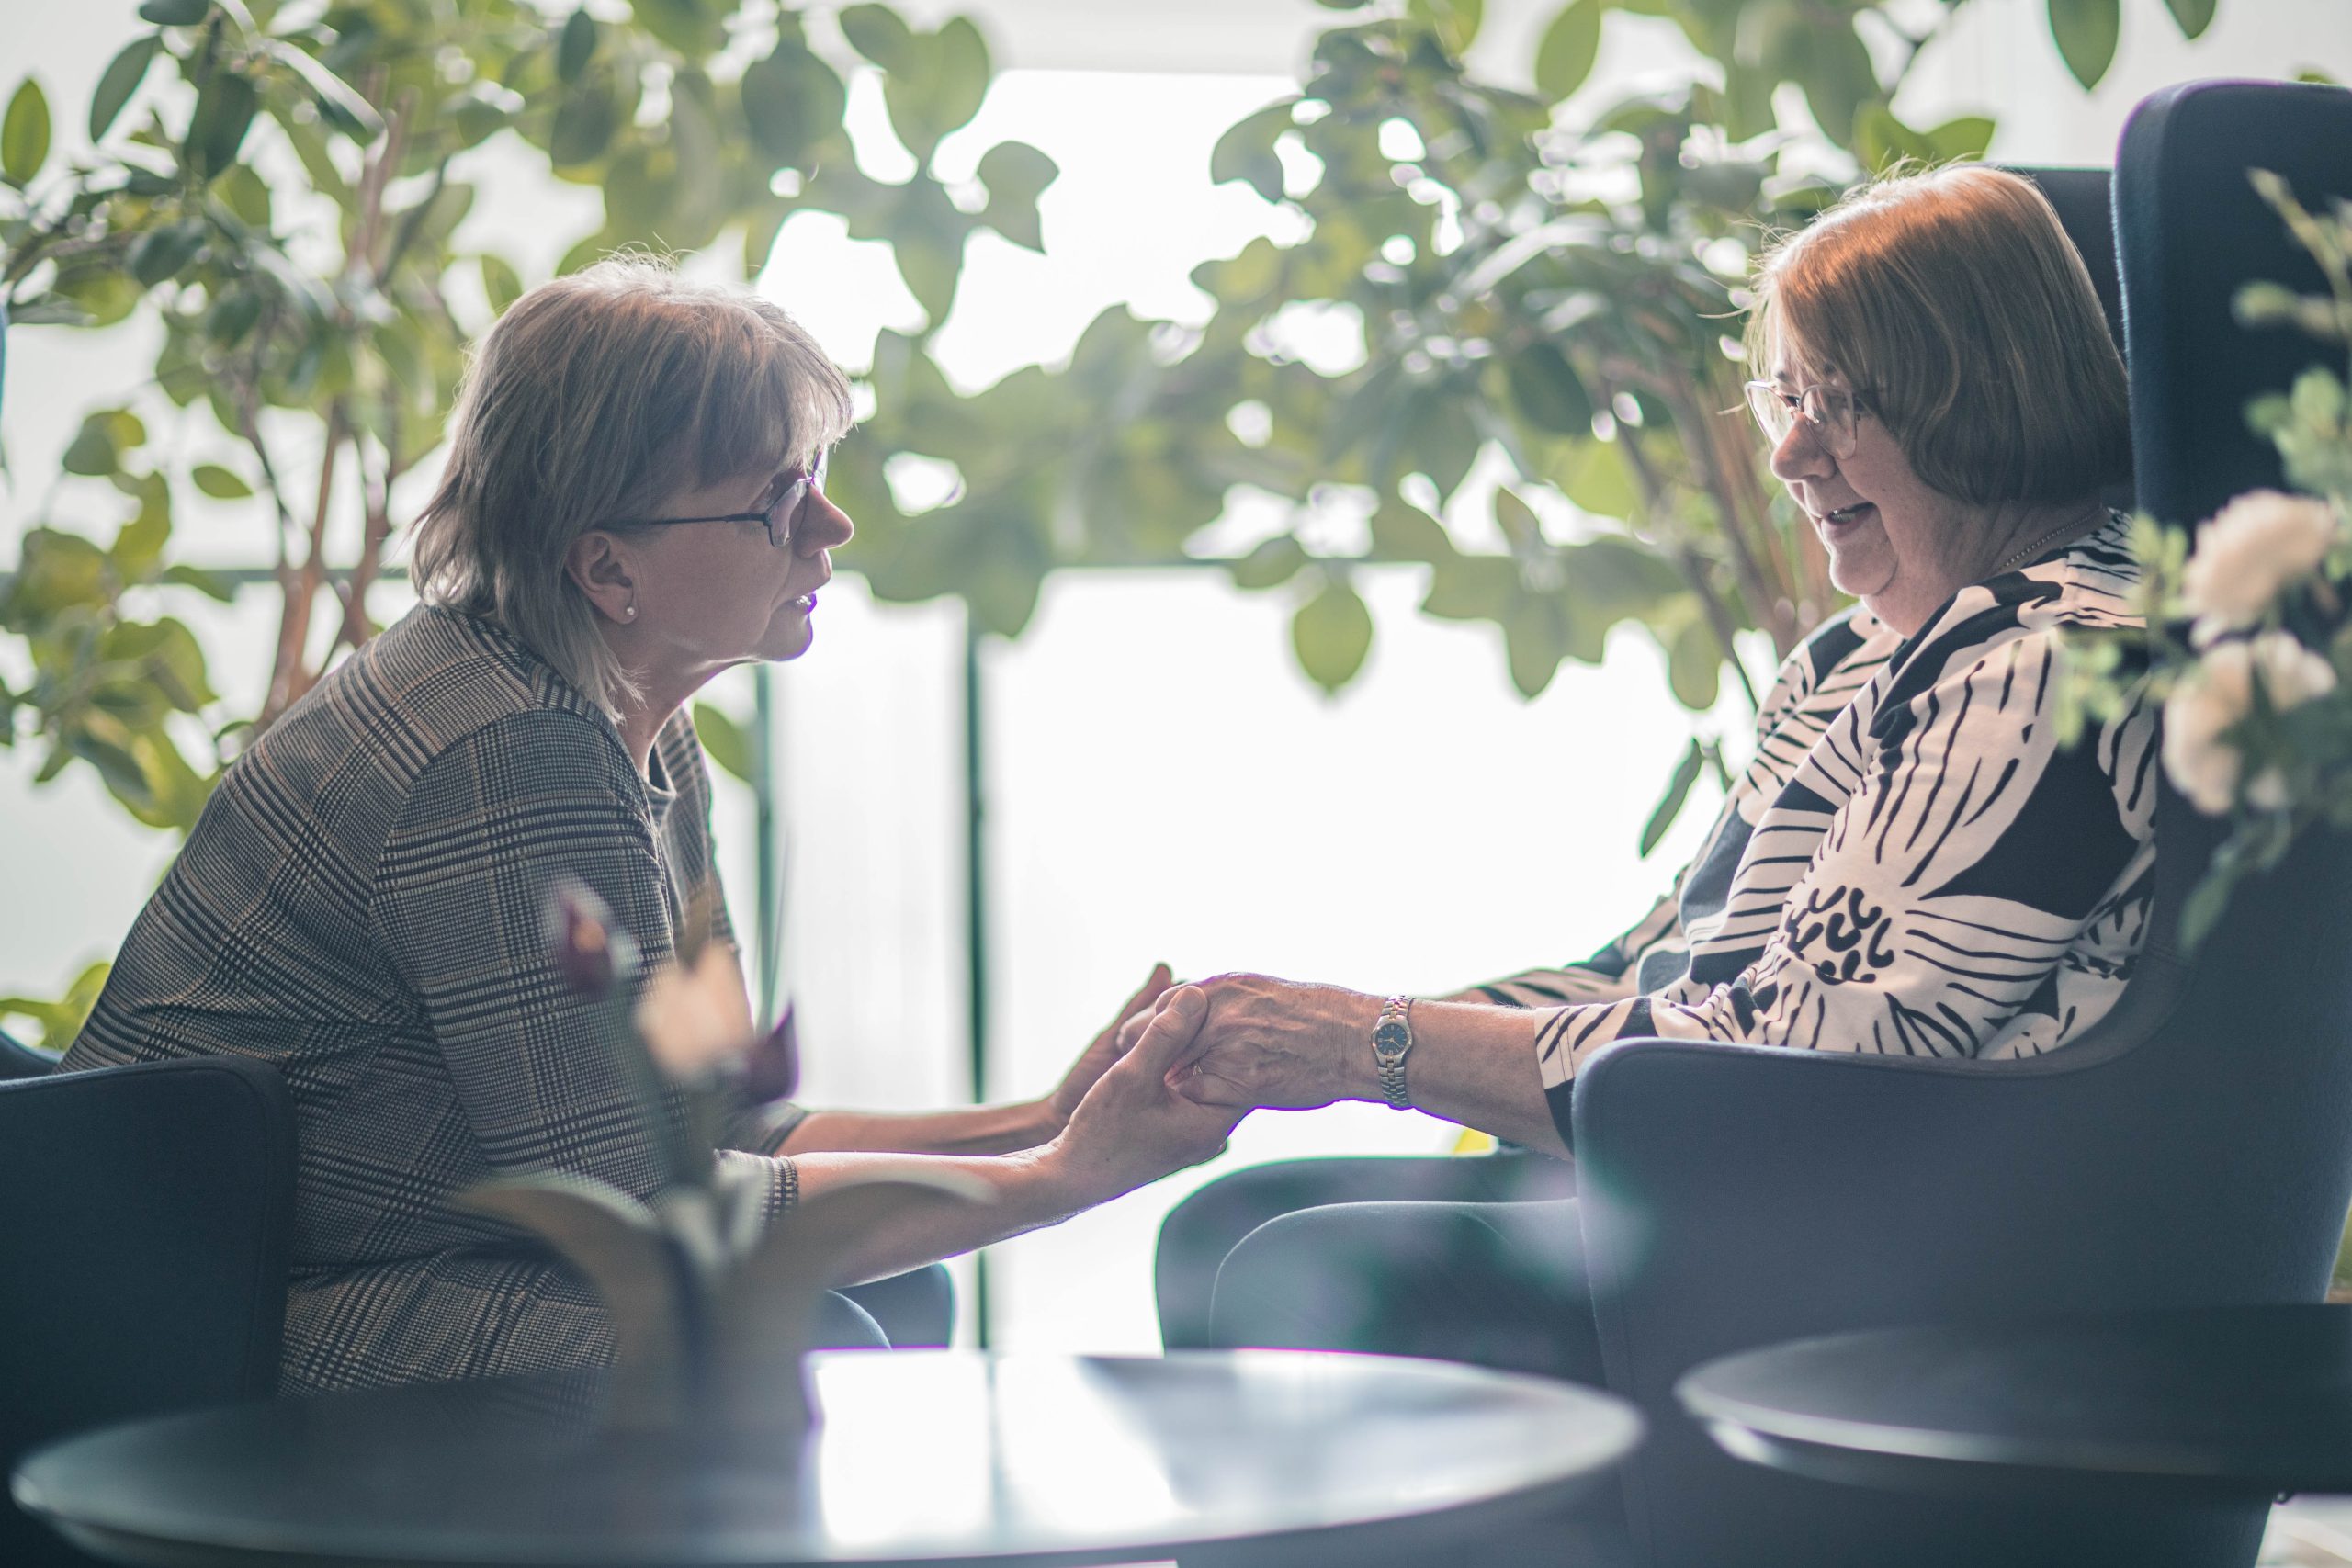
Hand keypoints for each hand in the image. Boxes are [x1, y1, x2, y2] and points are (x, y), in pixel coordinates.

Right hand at [1053, 986, 1244, 1201]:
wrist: (1071, 1177)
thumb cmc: (1100, 1134)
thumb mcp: (1132, 1075)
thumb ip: (1165, 1034)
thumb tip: (1196, 994)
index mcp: (1212, 1124)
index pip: (1244, 1069)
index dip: (1230, 1033)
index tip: (1217, 1005)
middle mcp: (1210, 1131)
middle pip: (1226, 1072)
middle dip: (1210, 1038)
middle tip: (1196, 1005)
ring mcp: (1193, 1131)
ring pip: (1205, 1077)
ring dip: (1190, 1050)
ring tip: (1173, 1021)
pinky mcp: (1175, 1128)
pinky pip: (1189, 1088)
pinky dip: (1178, 1066)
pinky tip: (1158, 1048)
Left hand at [1167, 973, 1382, 1110]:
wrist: (1354, 1039)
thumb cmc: (1315, 1014)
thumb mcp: (1260, 990)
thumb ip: (1222, 1002)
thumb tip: (1192, 1013)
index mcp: (1222, 986)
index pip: (1165, 1007)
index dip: (1161, 1029)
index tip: (1164, 1042)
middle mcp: (1219, 1012)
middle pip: (1164, 1040)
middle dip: (1165, 1057)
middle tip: (1171, 1071)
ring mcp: (1228, 1047)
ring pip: (1178, 1070)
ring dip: (1183, 1080)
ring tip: (1195, 1086)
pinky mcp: (1242, 1082)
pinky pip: (1201, 1095)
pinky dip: (1205, 1101)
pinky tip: (1220, 1099)